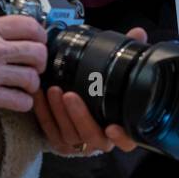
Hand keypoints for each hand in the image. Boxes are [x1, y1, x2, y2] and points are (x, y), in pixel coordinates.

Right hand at [0, 16, 46, 113]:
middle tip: (35, 66)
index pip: (30, 26)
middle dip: (41, 61)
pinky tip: (19, 100)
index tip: (40, 41)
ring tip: (26, 85)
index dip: (41, 35)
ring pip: (31, 78)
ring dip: (32, 84)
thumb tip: (4, 27)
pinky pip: (19, 101)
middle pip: (37, 53)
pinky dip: (24, 102)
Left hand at [32, 29, 146, 153]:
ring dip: (59, 112)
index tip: (113, 126)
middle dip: (80, 116)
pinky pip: (49, 130)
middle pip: (92, 136)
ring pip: (68, 133)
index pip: (127, 142)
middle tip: (70, 95)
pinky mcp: (58, 143)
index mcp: (119, 129)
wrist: (76, 111)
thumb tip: (138, 33)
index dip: (121, 137)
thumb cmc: (102, 93)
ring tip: (54, 90)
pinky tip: (40, 95)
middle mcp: (99, 140)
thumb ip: (128, 57)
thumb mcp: (116, 76)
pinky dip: (44, 113)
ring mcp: (77, 144)